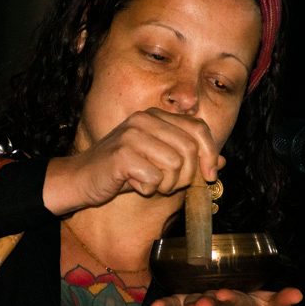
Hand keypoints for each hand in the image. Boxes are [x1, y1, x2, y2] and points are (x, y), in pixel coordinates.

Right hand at [45, 108, 223, 214]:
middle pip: (190, 149)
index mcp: (157, 116)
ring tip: (149, 184)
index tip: (209, 176)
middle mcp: (145, 119)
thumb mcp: (160, 163)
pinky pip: (154, 178)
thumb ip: (189, 159)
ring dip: (166, 184)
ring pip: (175, 164)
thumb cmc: (123, 172)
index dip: (210, 154)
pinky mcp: (122, 154)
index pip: (199, 128)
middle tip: (168, 185)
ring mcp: (132, 134)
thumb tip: (221, 162)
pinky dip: (147, 189)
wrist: (82, 179)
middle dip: (185, 176)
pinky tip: (134, 185)